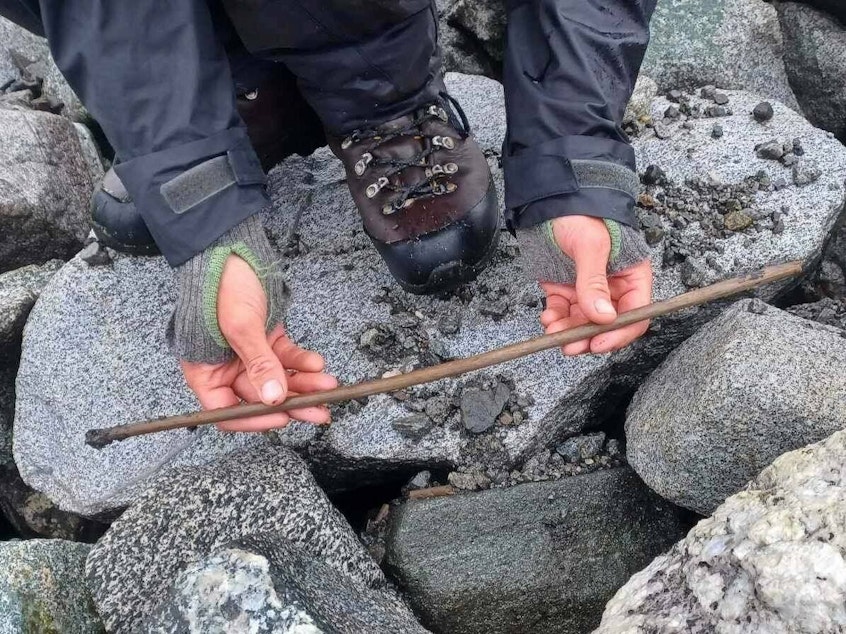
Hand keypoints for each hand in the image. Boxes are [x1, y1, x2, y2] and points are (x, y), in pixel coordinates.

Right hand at [180, 255, 337, 431]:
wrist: (231, 249)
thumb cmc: (220, 284)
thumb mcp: (239, 326)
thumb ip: (257, 364)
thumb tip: (273, 399)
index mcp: (205, 371)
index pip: (226, 411)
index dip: (255, 419)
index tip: (282, 418)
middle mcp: (226, 368)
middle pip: (260, 398)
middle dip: (292, 403)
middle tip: (319, 412)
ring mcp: (248, 354)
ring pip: (279, 379)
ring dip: (304, 385)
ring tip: (328, 386)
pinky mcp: (267, 339)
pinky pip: (287, 358)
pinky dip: (302, 362)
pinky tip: (317, 363)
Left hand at [539, 215, 651, 354]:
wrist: (550, 200)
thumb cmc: (581, 213)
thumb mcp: (591, 245)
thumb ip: (594, 282)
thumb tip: (603, 317)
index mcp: (631, 276)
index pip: (634, 314)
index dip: (619, 333)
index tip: (599, 343)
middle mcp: (612, 287)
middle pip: (606, 324)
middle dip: (588, 337)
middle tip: (571, 347)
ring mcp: (587, 289)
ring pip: (582, 322)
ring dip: (568, 332)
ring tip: (553, 333)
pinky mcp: (564, 288)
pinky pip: (562, 312)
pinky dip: (555, 319)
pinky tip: (548, 318)